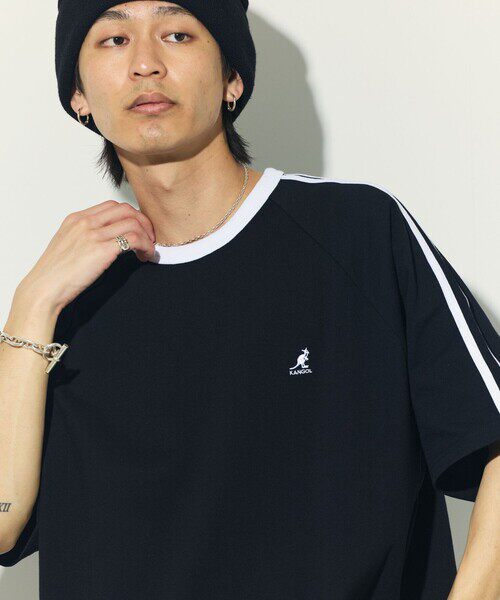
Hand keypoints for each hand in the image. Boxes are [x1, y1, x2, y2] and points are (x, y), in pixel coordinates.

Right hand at [18, 200, 155, 313]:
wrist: (44, 288)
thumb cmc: (55, 274)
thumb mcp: (67, 245)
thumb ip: (84, 237)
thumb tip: (106, 240)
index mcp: (76, 219)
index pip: (112, 206)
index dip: (131, 216)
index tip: (138, 229)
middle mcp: (85, 223)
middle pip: (126, 210)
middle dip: (143, 222)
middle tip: (149, 238)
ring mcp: (93, 235)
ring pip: (133, 223)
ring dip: (147, 236)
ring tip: (148, 250)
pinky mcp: (102, 250)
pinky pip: (134, 239)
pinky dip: (146, 246)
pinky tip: (145, 256)